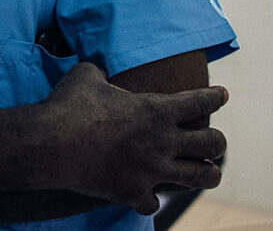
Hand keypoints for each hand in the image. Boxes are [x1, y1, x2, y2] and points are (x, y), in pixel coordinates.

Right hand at [37, 62, 226, 214]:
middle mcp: (163, 141)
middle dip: (217, 141)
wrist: (50, 144)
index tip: (222, 95)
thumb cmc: (68, 105)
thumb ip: (100, 71)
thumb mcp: (85, 75)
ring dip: (207, 174)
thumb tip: (97, 69)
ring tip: (208, 172)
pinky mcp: (133, 193)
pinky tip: (148, 197)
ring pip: (200, 177)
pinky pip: (153, 203)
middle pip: (213, 143)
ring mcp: (151, 170)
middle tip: (214, 140)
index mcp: (157, 110)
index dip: (215, 97)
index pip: (200, 101)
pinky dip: (151, 200)